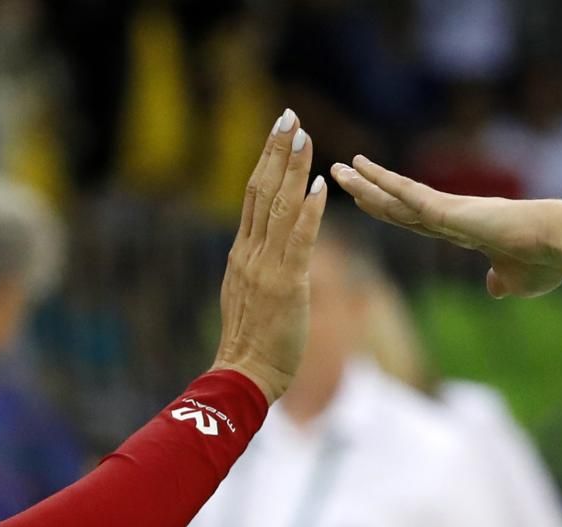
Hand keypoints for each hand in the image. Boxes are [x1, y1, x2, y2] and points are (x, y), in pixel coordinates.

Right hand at [212, 109, 327, 402]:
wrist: (242, 375)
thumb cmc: (249, 344)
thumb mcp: (247, 297)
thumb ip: (255, 270)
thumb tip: (263, 253)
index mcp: (241, 255)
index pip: (253, 198)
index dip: (265, 163)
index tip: (276, 135)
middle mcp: (249, 253)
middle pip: (261, 191)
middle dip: (276, 152)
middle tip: (288, 117)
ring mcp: (265, 266)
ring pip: (279, 207)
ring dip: (293, 170)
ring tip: (305, 137)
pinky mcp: (286, 284)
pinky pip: (299, 240)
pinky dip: (309, 211)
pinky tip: (320, 186)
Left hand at [331, 155, 561, 297]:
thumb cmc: (548, 262)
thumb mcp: (517, 280)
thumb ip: (502, 281)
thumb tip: (493, 287)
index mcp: (464, 231)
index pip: (415, 220)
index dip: (388, 211)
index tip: (364, 201)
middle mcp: (452, 216)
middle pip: (397, 205)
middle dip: (367, 192)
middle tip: (339, 174)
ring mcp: (451, 210)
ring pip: (397, 197)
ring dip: (366, 183)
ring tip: (339, 168)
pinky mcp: (453, 209)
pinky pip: (410, 195)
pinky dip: (384, 183)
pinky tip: (362, 169)